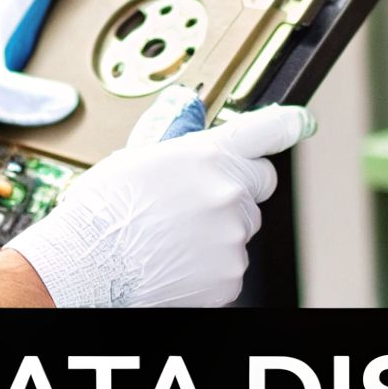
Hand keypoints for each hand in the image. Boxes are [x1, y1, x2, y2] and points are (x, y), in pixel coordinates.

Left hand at [0, 0, 116, 210]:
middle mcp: (17, 44)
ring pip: (71, 43)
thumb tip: (64, 100)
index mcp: (3, 26)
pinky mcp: (27, 102)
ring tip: (133, 25)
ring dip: (99, 33)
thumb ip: (15, 94)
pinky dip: (91, 80)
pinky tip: (109, 90)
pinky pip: (70, 83)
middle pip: (65, 2)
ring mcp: (23, 72)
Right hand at [6, 86, 316, 307]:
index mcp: (208, 155)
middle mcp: (228, 194)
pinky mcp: (230, 276)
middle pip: (256, 187)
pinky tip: (176, 261)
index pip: (267, 130)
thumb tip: (189, 112)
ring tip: (171, 238)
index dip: (286, 125)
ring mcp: (232, 238)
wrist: (87, 265)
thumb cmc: (103, 213)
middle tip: (195, 202)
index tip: (300, 122)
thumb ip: (177, 138)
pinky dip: (209, 267)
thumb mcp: (138, 157)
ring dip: (217, 232)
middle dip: (235, 190)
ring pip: (240, 230)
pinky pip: (231, 266)